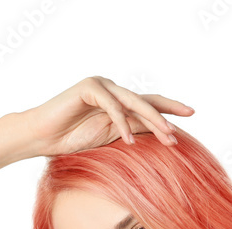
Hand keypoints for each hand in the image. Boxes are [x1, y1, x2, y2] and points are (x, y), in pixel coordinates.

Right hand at [20, 76, 194, 156]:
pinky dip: (122, 123)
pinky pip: (112, 106)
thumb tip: (159, 137)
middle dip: (167, 113)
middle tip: (185, 122)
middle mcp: (112, 91)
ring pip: (133, 102)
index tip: (191, 114)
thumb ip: (131, 131)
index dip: (170, 108)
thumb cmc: (70, 140)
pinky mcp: (89, 87)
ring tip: (167, 135)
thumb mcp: (108, 138)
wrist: (40, 137)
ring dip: (152, 119)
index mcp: (118, 103)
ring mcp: (101, 86)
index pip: (149, 104)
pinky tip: (130, 140)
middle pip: (146, 101)